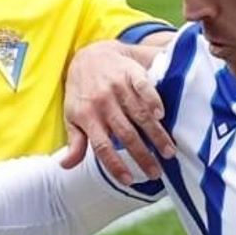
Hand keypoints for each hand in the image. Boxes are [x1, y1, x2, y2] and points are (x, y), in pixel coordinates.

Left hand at [62, 40, 174, 184]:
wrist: (90, 55)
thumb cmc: (82, 92)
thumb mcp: (72, 116)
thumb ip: (75, 142)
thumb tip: (66, 166)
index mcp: (87, 116)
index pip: (102, 147)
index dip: (115, 164)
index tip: (128, 180)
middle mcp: (103, 102)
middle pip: (126, 134)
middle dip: (142, 156)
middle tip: (155, 173)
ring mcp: (118, 87)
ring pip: (139, 115)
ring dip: (156, 135)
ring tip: (169, 153)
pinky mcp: (131, 73)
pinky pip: (144, 88)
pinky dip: (154, 101)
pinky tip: (162, 116)